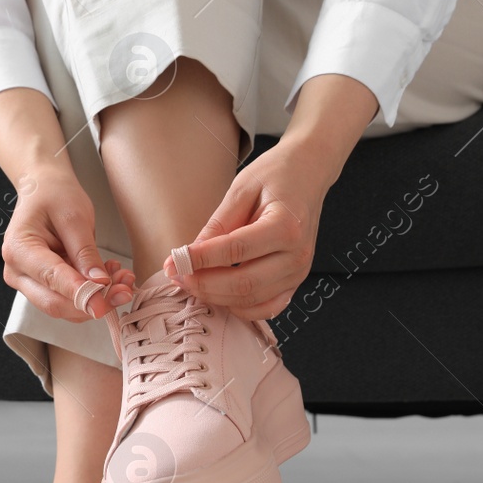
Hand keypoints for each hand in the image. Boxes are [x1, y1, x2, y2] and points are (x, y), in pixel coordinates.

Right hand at [2, 167, 135, 321]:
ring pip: (63, 307)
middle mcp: (17, 271)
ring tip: (122, 278)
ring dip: (96, 299)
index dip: (81, 294)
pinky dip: (91, 295)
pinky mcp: (42, 286)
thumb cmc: (54, 195)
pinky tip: (108, 278)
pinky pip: (67, 300)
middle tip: (125, 288)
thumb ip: (85, 252)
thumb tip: (99, 284)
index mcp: (19, 249)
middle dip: (93, 301)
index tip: (106, 303)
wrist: (44, 189)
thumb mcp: (75, 216)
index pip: (51, 279)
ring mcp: (28, 282)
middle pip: (54, 303)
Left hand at [163, 141, 331, 319]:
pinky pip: (267, 308)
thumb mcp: (241, 189)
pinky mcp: (296, 282)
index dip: (200, 260)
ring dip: (215, 297)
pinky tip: (217, 295)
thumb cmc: (276, 175)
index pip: (235, 250)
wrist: (309, 173)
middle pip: (243, 284)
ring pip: (251, 300)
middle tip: (175, 274)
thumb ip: (218, 224)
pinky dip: (239, 308)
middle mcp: (297, 254)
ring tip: (189, 282)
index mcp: (286, 226)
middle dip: (203, 284)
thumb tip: (189, 256)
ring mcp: (299, 272)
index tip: (172, 261)